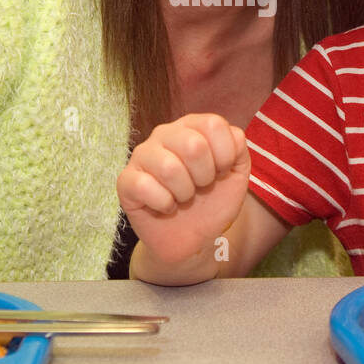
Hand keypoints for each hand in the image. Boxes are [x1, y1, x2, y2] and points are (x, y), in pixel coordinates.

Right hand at [117, 114, 250, 267]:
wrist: (193, 239)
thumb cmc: (212, 202)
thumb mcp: (236, 174)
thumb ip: (238, 149)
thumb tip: (231, 136)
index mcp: (192, 126)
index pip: (214, 124)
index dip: (224, 156)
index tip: (220, 172)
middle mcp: (164, 133)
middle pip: (193, 145)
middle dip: (205, 176)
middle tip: (200, 187)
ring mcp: (142, 155)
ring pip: (169, 167)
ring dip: (185, 193)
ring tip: (183, 198)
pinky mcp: (126, 181)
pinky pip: (145, 187)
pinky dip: (164, 204)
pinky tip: (166, 207)